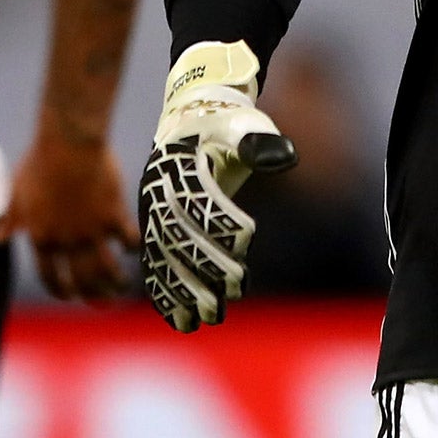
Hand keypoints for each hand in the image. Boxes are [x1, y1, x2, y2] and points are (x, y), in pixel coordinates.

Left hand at [0, 123, 137, 300]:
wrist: (69, 144)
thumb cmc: (39, 163)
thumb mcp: (17, 193)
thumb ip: (11, 219)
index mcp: (42, 237)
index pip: (49, 276)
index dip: (59, 290)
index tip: (69, 296)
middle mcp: (67, 241)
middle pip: (81, 280)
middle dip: (91, 295)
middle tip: (100, 302)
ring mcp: (91, 230)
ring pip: (106, 269)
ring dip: (114, 283)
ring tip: (121, 286)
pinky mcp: (113, 215)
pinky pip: (127, 240)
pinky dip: (132, 248)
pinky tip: (134, 248)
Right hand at [140, 41, 296, 332]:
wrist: (190, 118)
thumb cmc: (224, 122)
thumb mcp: (244, 123)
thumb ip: (260, 140)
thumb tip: (285, 156)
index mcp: (181, 163)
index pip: (201, 198)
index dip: (223, 219)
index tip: (248, 238)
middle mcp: (161, 191)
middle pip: (179, 234)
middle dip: (205, 265)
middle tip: (235, 291)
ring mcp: (153, 212)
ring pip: (164, 256)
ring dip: (183, 290)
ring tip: (206, 320)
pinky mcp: (154, 228)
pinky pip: (156, 264)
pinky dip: (166, 293)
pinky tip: (181, 320)